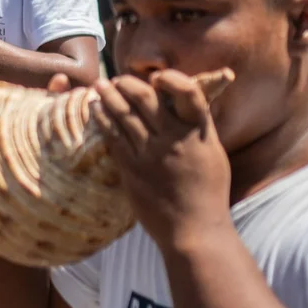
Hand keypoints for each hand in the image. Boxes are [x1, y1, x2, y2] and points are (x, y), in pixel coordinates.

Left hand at [92, 70, 232, 250]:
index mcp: (199, 133)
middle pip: (147, 100)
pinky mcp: (133, 170)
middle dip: (128, 84)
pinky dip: (103, 120)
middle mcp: (175, 139)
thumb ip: (199, 129)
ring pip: (125, 115)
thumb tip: (187, 106)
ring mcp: (152, 154)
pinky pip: (114, 137)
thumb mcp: (213, 155)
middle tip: (117, 79)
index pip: (189, 93)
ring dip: (109, 97)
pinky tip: (95, 110)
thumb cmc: (208, 193)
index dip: (173, 79)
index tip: (158, 77)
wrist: (194, 230)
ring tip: (99, 86)